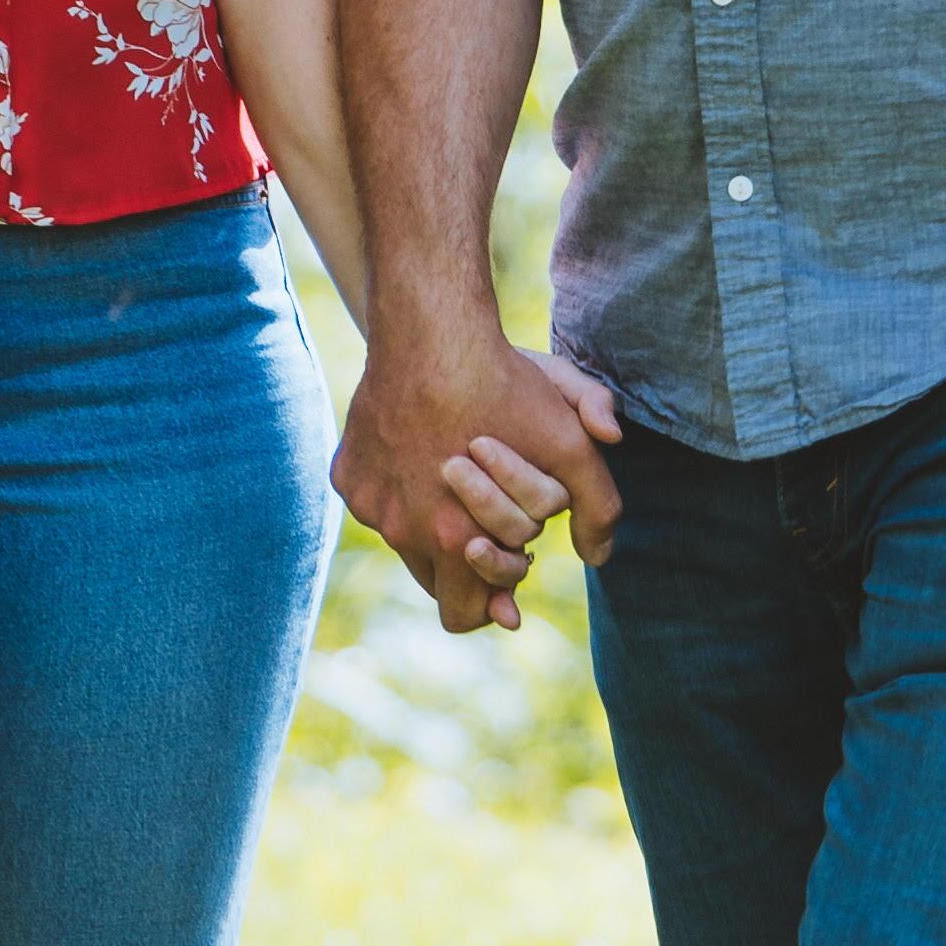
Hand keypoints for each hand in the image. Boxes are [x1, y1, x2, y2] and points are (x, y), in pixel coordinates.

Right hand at [336, 318, 623, 629]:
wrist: (430, 332)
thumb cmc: (504, 388)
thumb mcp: (569, 444)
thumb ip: (598, 506)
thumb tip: (599, 556)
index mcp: (450, 538)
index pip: (464, 613)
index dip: (493, 595)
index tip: (511, 560)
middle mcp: (400, 530)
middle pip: (434, 583)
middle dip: (465, 563)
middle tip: (489, 524)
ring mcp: (367, 502)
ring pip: (403, 537)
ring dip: (430, 522)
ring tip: (457, 475)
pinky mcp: (346, 474)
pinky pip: (375, 499)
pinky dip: (398, 487)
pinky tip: (421, 450)